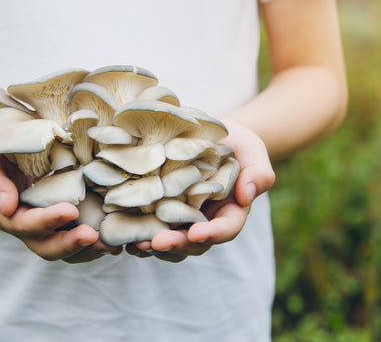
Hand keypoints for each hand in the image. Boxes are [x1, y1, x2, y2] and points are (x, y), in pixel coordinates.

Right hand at [0, 151, 121, 262]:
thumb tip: (7, 205)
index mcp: (7, 215)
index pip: (26, 225)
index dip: (47, 220)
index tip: (70, 210)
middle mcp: (28, 228)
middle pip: (47, 247)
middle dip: (70, 243)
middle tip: (93, 236)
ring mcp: (47, 228)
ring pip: (66, 250)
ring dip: (89, 250)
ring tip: (112, 245)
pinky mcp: (64, 222)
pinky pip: (79, 238)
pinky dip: (97, 241)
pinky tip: (116, 238)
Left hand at [126, 119, 274, 261]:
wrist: (211, 135)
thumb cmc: (238, 143)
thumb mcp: (254, 152)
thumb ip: (259, 173)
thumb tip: (247, 195)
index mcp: (230, 212)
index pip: (225, 229)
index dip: (211, 234)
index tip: (196, 233)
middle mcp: (206, 221)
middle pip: (194, 243)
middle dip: (176, 244)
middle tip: (157, 243)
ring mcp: (183, 218)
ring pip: (172, 241)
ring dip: (154, 245)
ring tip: (136, 243)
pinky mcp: (162, 209)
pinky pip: (153, 227)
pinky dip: (140, 232)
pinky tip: (122, 232)